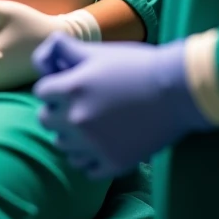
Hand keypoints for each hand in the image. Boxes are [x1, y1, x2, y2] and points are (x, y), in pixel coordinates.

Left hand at [33, 33, 211, 178]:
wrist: (177, 91)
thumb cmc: (136, 65)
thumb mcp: (97, 51)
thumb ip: (64, 50)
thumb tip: (43, 59)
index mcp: (72, 89)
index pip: (41, 92)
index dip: (53, 86)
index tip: (68, 84)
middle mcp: (77, 119)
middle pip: (45, 121)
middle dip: (56, 111)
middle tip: (75, 105)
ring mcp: (94, 145)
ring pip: (62, 147)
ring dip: (70, 135)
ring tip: (90, 124)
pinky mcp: (113, 163)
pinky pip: (85, 169)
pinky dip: (88, 158)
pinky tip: (101, 143)